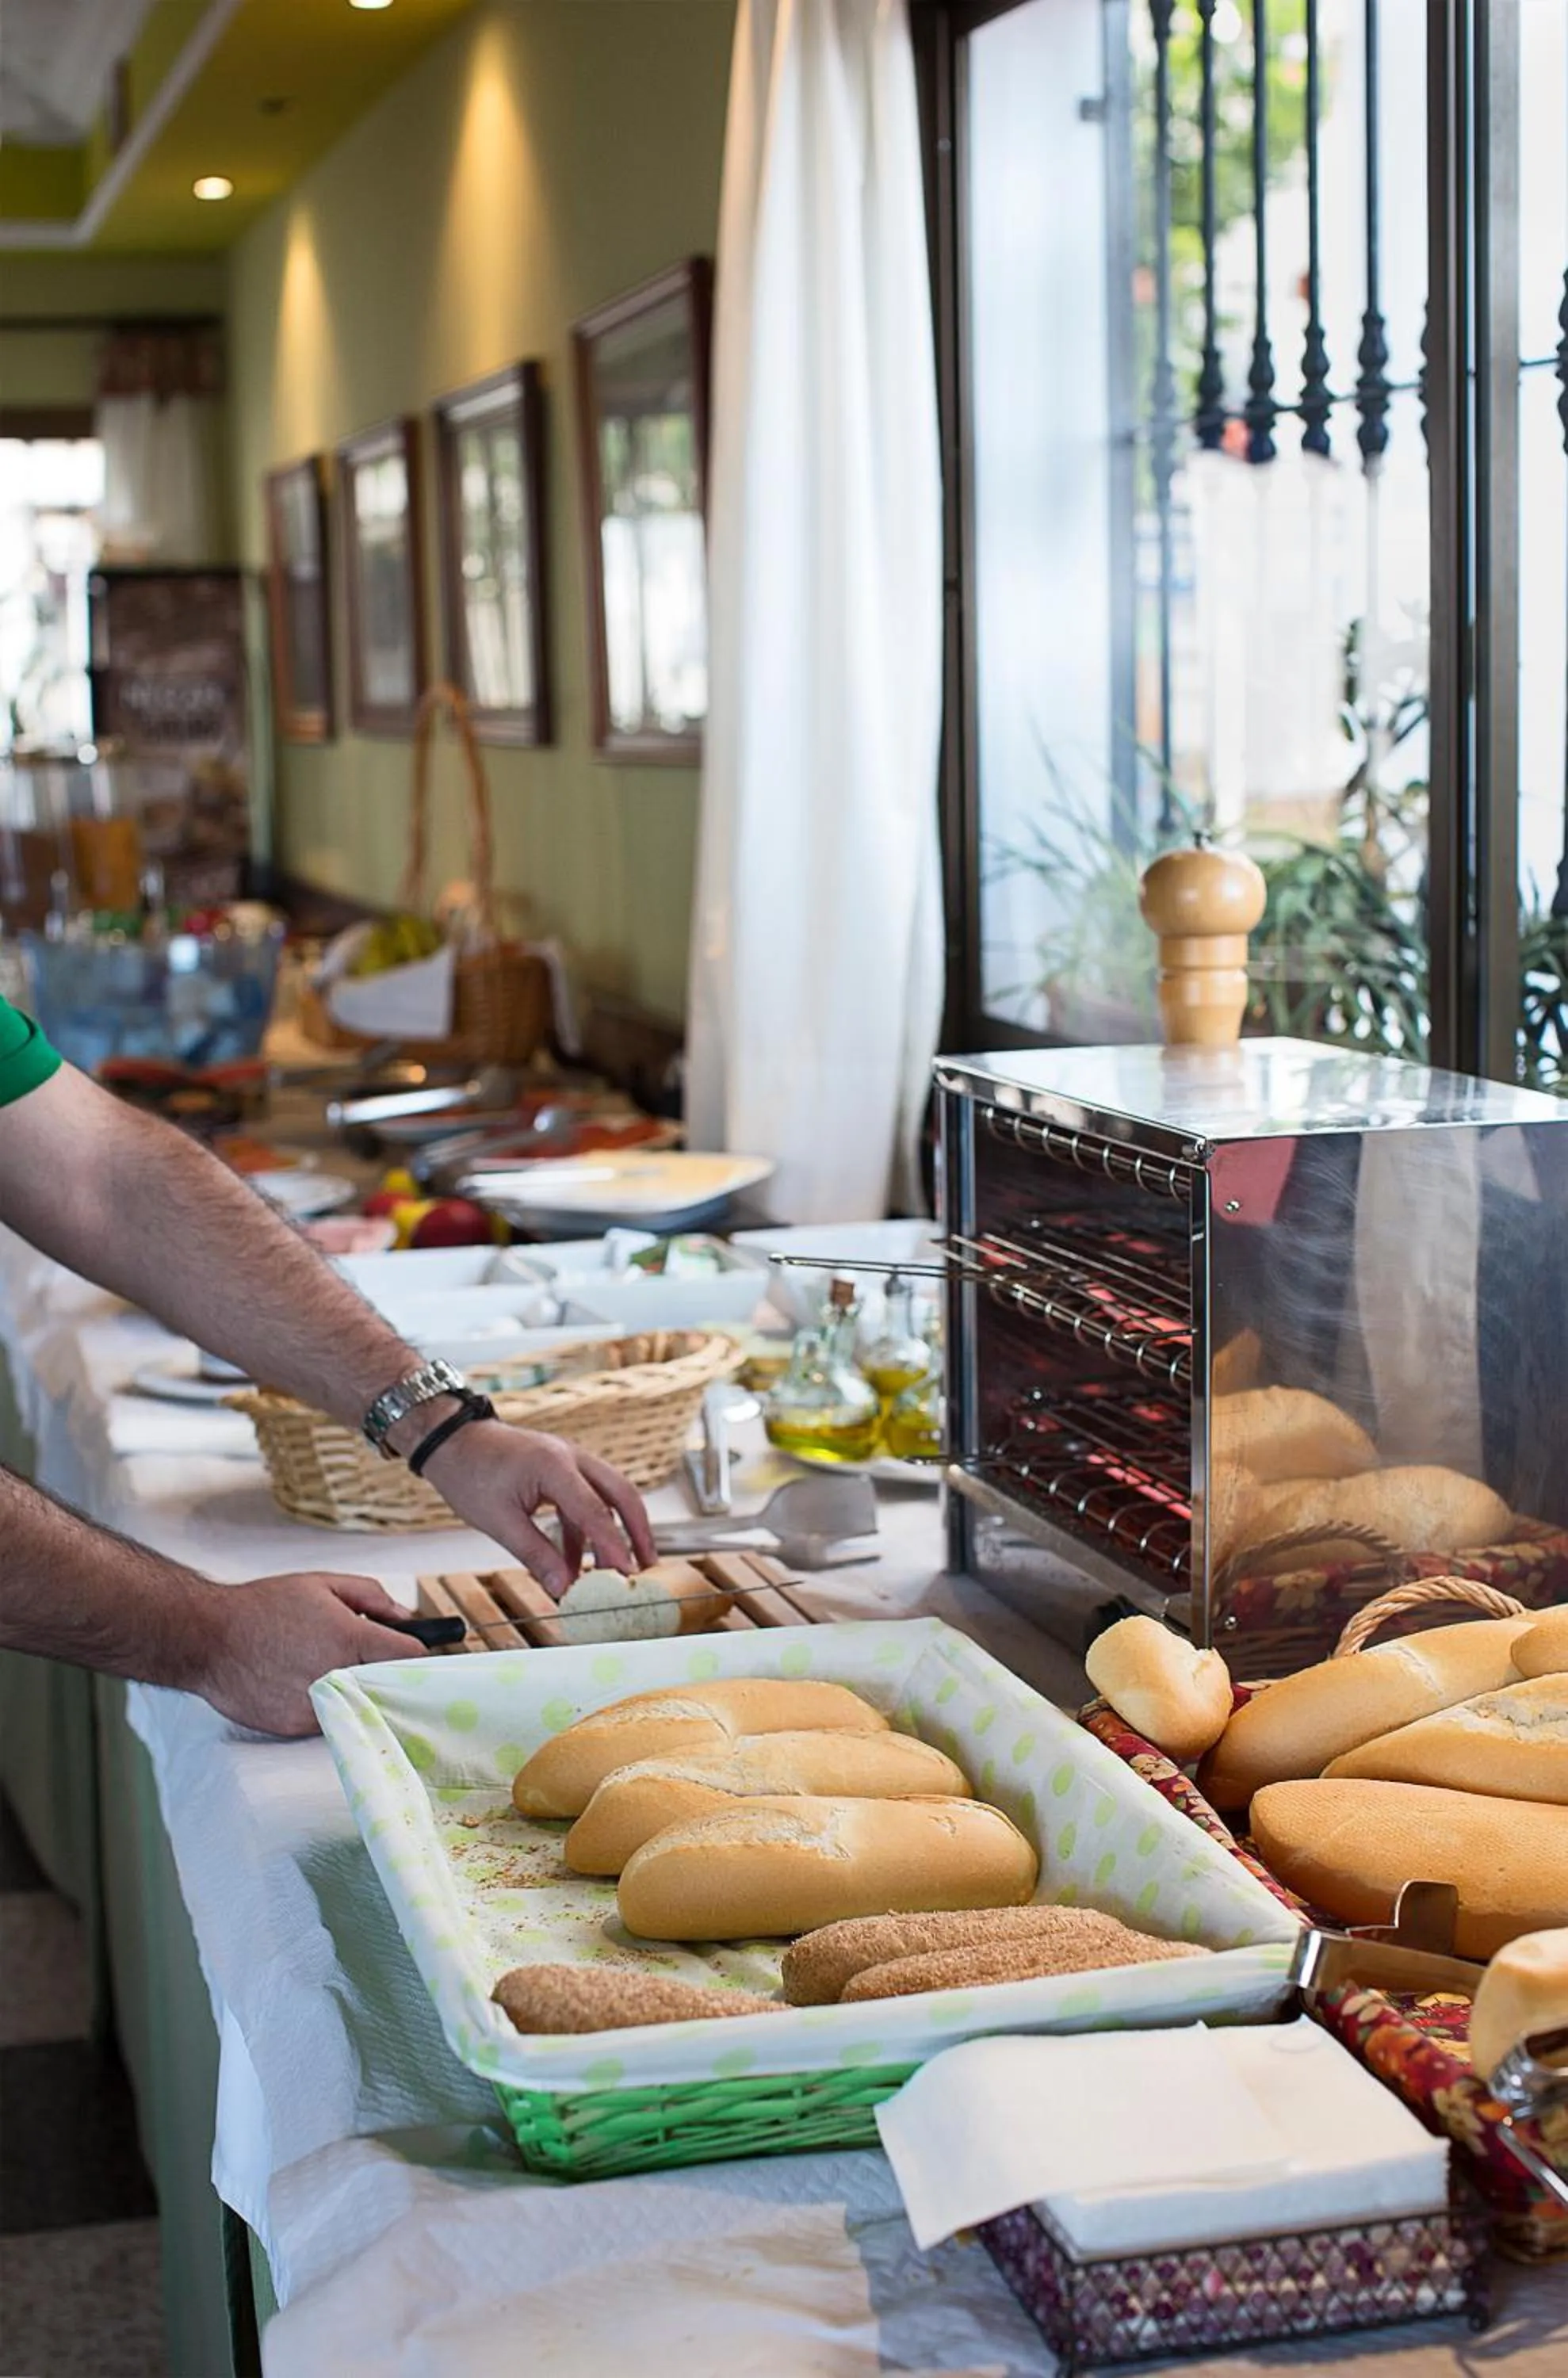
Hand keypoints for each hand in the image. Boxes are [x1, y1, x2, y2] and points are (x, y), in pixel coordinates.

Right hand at [195, 1572, 421, 1736]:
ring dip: (357, 1693)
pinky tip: (307, 1684)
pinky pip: (327, 1720)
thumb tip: (405, 1616)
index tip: (416, 1650)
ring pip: (358, 1707)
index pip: (409, 1656)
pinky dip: (327, 1706)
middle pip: (388, 1685)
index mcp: (350, 1640)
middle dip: (389, 1673)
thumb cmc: (265, 1606)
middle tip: (378, 1661)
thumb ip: (372, 1596)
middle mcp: (337, 1678)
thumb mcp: (323, 1583)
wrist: (208, 1638)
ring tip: (331, 1669)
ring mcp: (316, 1707)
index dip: (417, 1650)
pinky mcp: (295, 1727)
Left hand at [420, 1421, 653, 1594]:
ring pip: (607, 1496)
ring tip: (615, 1570)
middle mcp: (570, 1457)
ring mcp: (568, 1460)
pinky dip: (585, 1530)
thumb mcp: (498, 1521)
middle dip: (638, 1531)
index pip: (596, 1511)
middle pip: (621, 1493)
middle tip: (647, 1565)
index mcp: (554, 1465)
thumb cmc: (468, 1472)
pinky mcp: (560, 1469)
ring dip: (613, 1532)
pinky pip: (584, 1500)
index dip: (615, 1545)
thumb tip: (562, 1586)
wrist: (451, 1440)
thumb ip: (534, 1554)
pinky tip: (576, 1561)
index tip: (628, 1573)